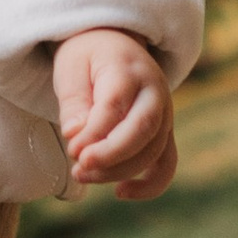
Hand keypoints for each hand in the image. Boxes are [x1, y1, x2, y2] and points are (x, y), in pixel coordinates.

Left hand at [53, 26, 176, 197]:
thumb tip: (76, 136)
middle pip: (143, 130)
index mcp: (128, 70)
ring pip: (153, 151)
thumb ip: (73, 102)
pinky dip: (150, 185)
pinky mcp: (164, 133)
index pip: (115, 107)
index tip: (73, 148)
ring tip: (81, 175)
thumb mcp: (71, 68)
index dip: (94, 133)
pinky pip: (166, 164)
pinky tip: (120, 192)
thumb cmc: (88, 58)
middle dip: (111, 156)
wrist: (117, 45)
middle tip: (79, 167)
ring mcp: (164, 114)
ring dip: (118, 171)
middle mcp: (154, 92)